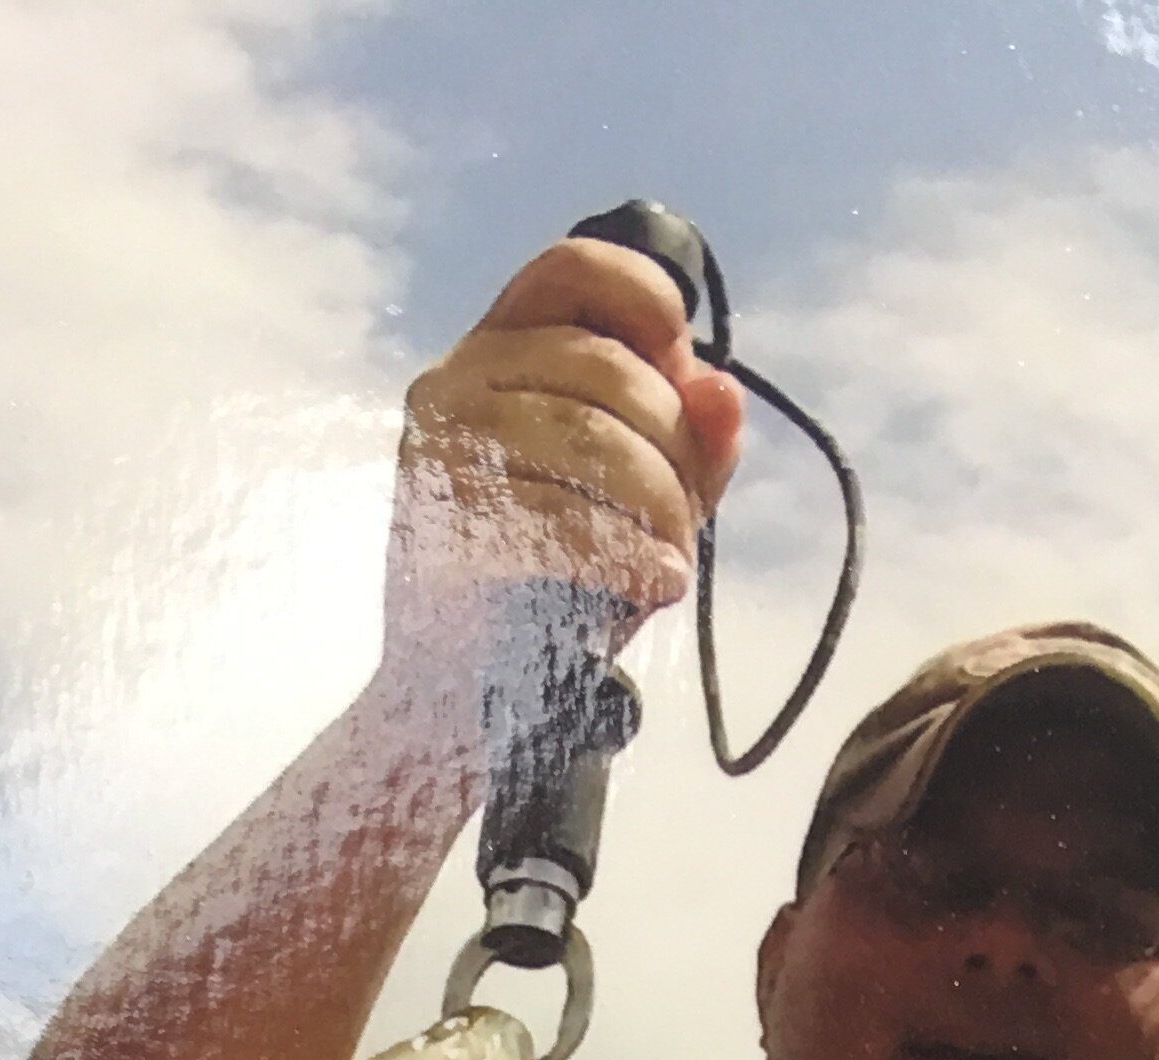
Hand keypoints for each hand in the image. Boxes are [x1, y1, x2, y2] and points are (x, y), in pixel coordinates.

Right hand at [386, 238, 749, 670]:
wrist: (467, 692)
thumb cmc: (552, 581)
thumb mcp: (640, 495)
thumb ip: (689, 438)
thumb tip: (720, 392)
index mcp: (496, 351)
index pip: (575, 268)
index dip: (648, 304)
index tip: (680, 369)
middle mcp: (453, 383)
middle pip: (603, 366)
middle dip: (673, 449)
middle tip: (685, 523)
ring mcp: (438, 454)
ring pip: (589, 437)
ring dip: (657, 507)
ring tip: (668, 562)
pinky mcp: (440, 531)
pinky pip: (559, 519)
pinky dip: (626, 554)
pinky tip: (656, 583)